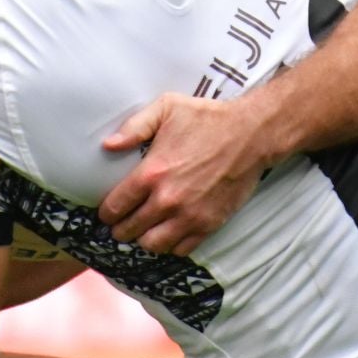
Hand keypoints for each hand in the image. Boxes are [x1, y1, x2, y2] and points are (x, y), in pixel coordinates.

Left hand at [97, 93, 272, 255]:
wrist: (251, 135)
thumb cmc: (207, 119)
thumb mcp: (166, 108)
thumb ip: (134, 127)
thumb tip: (107, 145)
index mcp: (152, 173)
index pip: (115, 207)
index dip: (106, 212)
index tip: (107, 211)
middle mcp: (168, 200)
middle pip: (130, 230)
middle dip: (120, 229)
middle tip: (121, 224)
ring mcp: (189, 216)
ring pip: (153, 245)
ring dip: (144, 240)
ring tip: (143, 230)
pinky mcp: (209, 225)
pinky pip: (181, 249)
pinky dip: (171, 245)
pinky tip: (168, 233)